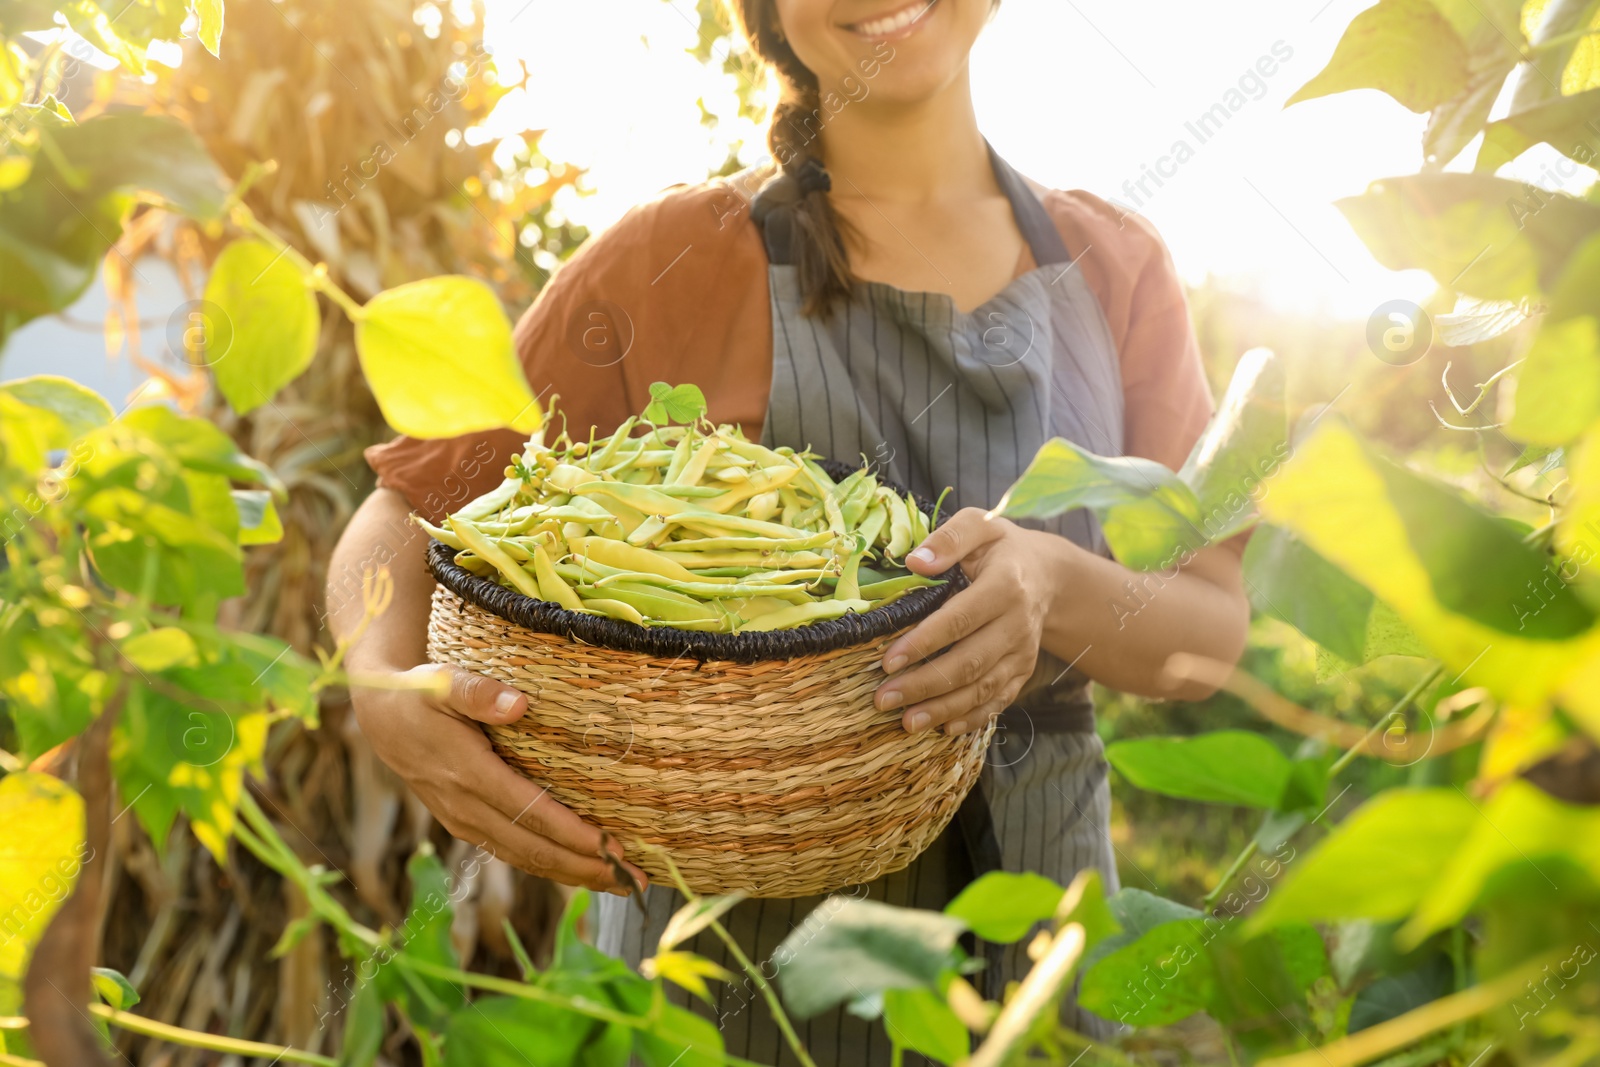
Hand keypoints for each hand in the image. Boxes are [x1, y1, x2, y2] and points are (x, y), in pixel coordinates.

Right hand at [350, 662, 647, 894]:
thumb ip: (479, 692)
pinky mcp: (466, 825)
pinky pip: (513, 853)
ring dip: (574, 874)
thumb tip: (520, 704)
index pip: (531, 813)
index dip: (573, 834)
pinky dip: (550, 865)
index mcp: (468, 773)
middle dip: (586, 867)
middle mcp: (466, 807)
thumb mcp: (442, 682)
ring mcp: (465, 821)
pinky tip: (582, 871)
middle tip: (636, 879)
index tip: (613, 847)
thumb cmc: (419, 693)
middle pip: (534, 848)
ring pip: (525, 858)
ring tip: (622, 883)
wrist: (379, 717)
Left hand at [875, 508, 1064, 735]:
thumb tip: (915, 562)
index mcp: (1005, 585)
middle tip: (883, 699)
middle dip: (925, 684)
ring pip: (983, 687)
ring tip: (906, 722)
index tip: (887, 660)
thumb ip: (950, 538)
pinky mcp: (1022, 671)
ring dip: (943, 708)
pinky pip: (999, 700)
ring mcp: (1022, 652)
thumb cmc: (1000, 547)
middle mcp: (1017, 623)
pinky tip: (943, 729)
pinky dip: (972, 718)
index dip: (924, 641)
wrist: (1048, 575)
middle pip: (970, 661)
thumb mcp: (980, 524)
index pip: (961, 618)